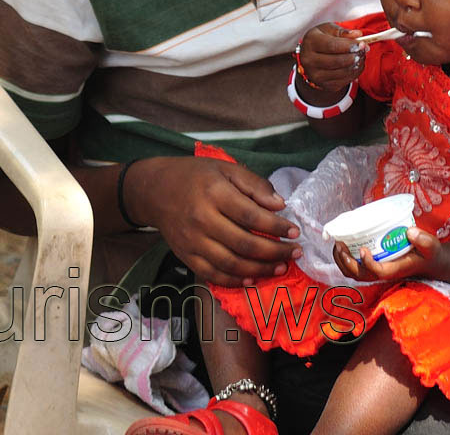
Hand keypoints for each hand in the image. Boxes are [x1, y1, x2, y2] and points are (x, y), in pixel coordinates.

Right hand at [124, 156, 299, 287]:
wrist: (154, 190)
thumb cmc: (195, 176)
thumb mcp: (225, 168)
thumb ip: (254, 184)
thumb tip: (279, 205)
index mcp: (214, 193)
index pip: (251, 215)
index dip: (276, 227)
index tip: (294, 231)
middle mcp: (202, 219)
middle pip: (244, 244)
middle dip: (275, 252)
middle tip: (294, 252)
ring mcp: (192, 241)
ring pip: (231, 264)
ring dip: (260, 270)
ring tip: (280, 268)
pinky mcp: (186, 256)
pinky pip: (213, 275)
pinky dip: (235, 280)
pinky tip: (253, 278)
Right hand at [296, 23, 365, 101]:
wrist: (310, 57)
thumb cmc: (321, 40)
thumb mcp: (328, 30)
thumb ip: (343, 32)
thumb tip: (358, 35)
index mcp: (310, 43)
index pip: (332, 46)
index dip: (349, 45)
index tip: (362, 44)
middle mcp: (309, 61)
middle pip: (337, 61)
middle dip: (355, 55)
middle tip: (364, 50)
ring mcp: (315, 75)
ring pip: (343, 72)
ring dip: (357, 64)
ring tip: (361, 56)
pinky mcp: (324, 85)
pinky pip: (345, 81)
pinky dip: (355, 73)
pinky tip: (356, 65)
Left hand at [332, 227, 439, 283]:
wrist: (428, 262)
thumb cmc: (428, 254)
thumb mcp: (431, 246)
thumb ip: (424, 240)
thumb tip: (410, 231)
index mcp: (395, 270)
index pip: (378, 272)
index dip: (368, 264)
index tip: (362, 250)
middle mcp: (383, 272)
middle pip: (359, 275)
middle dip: (346, 262)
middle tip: (341, 244)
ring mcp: (376, 270)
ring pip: (353, 273)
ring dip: (341, 261)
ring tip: (338, 244)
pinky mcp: (372, 265)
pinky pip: (353, 267)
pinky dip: (344, 259)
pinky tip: (342, 245)